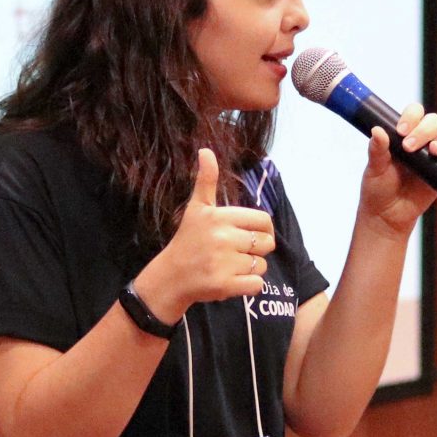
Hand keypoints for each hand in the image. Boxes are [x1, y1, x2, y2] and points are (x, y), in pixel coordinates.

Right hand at [135, 148, 275, 317]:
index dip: (263, 229)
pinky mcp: (225, 286)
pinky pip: (257, 285)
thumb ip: (206, 180)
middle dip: (256, 250)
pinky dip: (249, 286)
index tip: (250, 235)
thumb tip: (206, 150)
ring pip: (262, 265)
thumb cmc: (188, 240)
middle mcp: (222, 238)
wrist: (170, 277)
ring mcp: (224, 263)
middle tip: (236, 252)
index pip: (264, 221)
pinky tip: (232, 281)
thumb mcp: (196, 208)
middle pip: (266, 243)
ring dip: (251, 268)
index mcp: (219, 217)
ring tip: (230, 266)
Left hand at [360, 104, 436, 237]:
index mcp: (405, 135)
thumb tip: (377, 130)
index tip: (401, 131)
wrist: (386, 215)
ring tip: (434, 152)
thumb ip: (376, 150)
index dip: (411, 117)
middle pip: (434, 123)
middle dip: (424, 130)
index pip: (415, 114)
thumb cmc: (378, 188)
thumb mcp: (374, 169)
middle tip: (409, 146)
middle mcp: (423, 143)